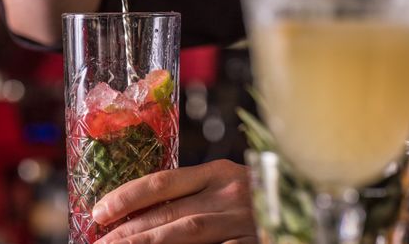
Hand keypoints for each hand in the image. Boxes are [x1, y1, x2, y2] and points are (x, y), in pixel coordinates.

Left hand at [92, 160, 257, 243]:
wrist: (309, 200)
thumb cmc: (258, 193)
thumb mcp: (226, 182)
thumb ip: (194, 190)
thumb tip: (145, 205)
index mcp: (217, 171)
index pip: (162, 182)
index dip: (127, 197)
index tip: (98, 211)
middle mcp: (229, 193)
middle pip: (168, 213)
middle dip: (129, 230)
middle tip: (99, 241)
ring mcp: (242, 222)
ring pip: (184, 233)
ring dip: (146, 243)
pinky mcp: (252, 243)